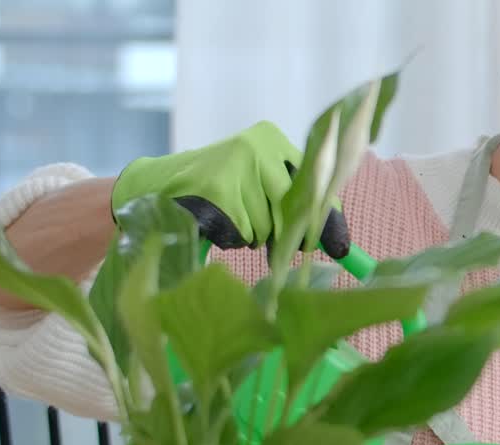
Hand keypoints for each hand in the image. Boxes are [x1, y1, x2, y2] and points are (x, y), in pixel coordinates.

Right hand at [110, 120, 349, 258]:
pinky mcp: (216, 190)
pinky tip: (216, 221)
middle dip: (287, 234)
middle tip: (273, 238)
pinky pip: (242, 233)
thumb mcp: (259, 181)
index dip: (327, 218)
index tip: (342, 249)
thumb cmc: (221, 189)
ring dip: (254, 235)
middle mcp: (256, 146)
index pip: (316, 185)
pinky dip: (232, 237)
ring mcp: (235, 166)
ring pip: (267, 226)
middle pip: (293, 210)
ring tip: (231, 216)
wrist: (157, 186)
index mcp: (272, 139)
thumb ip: (295, 202)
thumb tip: (340, 244)